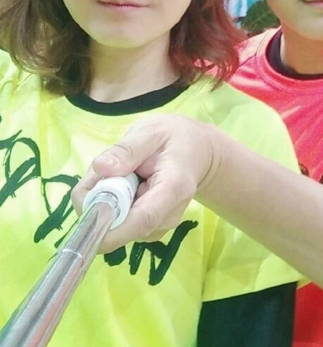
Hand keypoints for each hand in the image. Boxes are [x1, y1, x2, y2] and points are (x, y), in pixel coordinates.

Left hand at [71, 114, 218, 252]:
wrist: (198, 154)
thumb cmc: (176, 138)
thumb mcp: (152, 131)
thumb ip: (127, 149)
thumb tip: (99, 167)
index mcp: (173, 188)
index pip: (143, 219)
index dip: (111, 228)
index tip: (86, 220)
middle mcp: (168, 215)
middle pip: (123, 225)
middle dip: (99, 203)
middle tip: (102, 171)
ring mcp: (159, 225)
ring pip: (117, 224)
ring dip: (106, 201)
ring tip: (122, 172)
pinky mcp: (150, 229)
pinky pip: (120, 222)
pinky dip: (113, 204)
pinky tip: (127, 184)